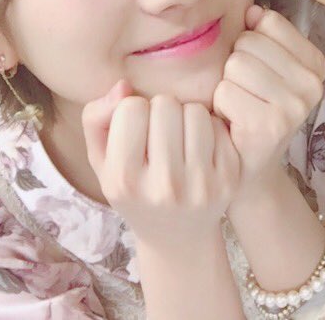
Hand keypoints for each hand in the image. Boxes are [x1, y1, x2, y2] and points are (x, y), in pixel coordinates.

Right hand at [82, 81, 239, 246]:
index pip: (131, 108)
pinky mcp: (229, 179)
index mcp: (124, 180)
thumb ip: (96, 118)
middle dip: (161, 110)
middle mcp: (163, 186)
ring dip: (186, 115)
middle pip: (166, 105)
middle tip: (160, 131)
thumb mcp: (102, 161)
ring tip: (180, 136)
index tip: (135, 129)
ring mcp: (200, 184)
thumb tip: (124, 86)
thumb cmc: (134, 190)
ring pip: (195, 111)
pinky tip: (200, 148)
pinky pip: (219, 126)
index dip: (132, 110)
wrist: (176, 237)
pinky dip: (209, 128)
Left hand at [213, 5, 324, 190]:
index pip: (268, 21)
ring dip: (225, 85)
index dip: (249, 42)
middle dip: (235, 64)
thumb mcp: (265, 68)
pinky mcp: (270, 125)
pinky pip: (225, 92)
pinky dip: (219, 106)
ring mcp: (294, 106)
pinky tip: (232, 122)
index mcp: (315, 63)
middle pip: (248, 41)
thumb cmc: (251, 110)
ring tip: (237, 106)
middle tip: (244, 93)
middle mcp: (312, 84)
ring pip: (235, 65)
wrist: (248, 169)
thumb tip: (252, 11)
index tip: (256, 70)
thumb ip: (262, 35)